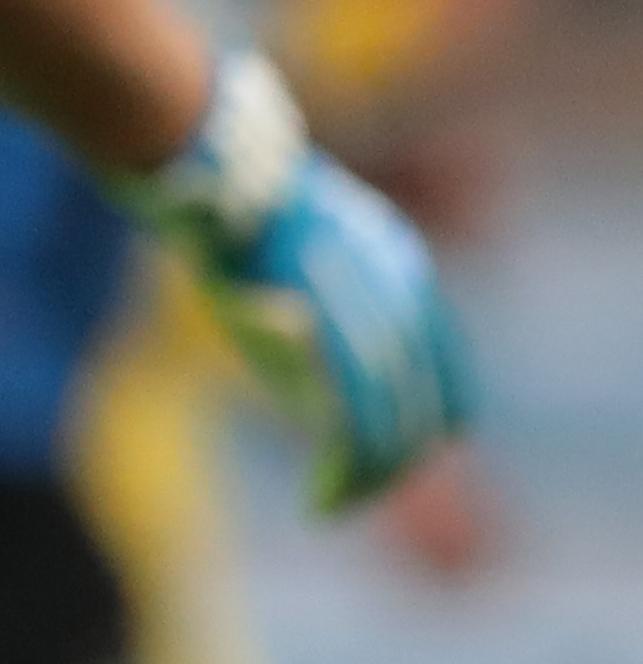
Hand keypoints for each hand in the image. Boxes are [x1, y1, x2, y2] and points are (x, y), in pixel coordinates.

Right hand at [130, 50, 472, 510]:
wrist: (217, 162)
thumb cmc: (237, 194)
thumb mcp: (295, 239)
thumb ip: (317, 292)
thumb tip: (304, 338)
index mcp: (401, 269)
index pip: (445, 370)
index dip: (431, 418)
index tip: (407, 450)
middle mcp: (400, 298)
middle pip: (419, 408)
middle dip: (391, 458)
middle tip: (353, 488)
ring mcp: (368, 317)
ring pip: (391, 428)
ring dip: (367, 477)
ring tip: (336, 499)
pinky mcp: (330, 343)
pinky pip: (354, 433)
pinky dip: (344, 478)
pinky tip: (322, 500)